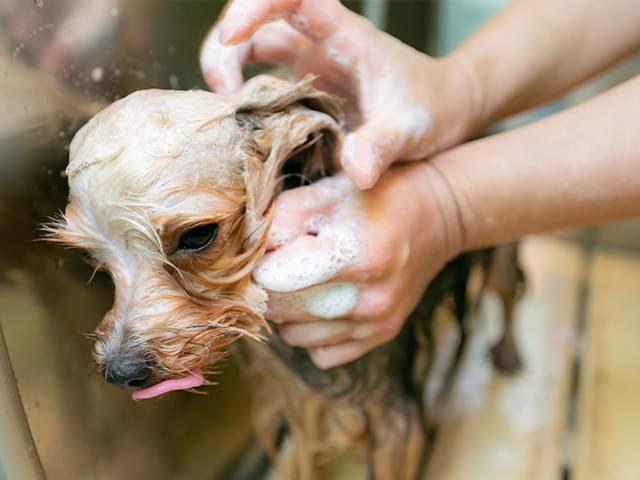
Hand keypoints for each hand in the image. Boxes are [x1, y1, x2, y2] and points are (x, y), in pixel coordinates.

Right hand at [200, 0, 480, 188]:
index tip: (230, 36)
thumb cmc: (431, 107)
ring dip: (228, 72)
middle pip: (256, 20)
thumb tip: (356, 171)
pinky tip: (250, 130)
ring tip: (230, 116)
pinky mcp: (307, 87)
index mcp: (344, 36)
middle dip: (225, 48)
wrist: (442, 110)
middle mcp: (320, 43)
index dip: (253, 5)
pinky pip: (263, 83)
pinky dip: (246, 101)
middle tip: (224, 96)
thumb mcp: (409, 128)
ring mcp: (311, 64)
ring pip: (252, 48)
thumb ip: (382, 145)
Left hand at [253, 165, 462, 368]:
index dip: (259, 263)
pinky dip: (311, 333)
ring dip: (288, 311)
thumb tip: (251, 252)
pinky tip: (323, 303)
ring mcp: (377, 322)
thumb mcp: (329, 190)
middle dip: (268, 286)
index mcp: (357, 253)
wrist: (437, 216)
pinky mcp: (381, 336)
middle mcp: (369, 297)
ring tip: (306, 280)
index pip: (276, 278)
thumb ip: (283, 217)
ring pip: (294, 336)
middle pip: (281, 309)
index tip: (266, 250)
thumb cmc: (377, 197)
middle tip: (281, 261)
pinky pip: (320, 355)